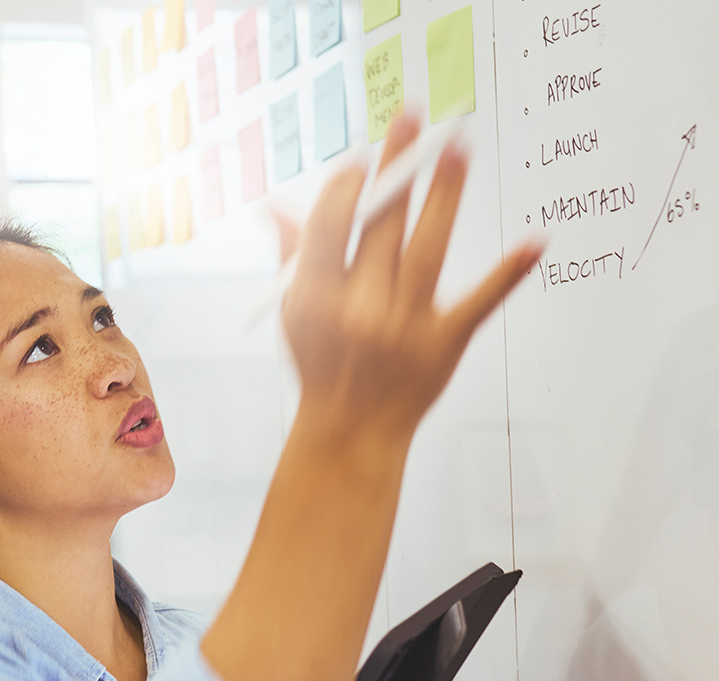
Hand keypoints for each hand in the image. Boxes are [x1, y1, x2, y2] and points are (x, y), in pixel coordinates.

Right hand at [281, 113, 543, 441]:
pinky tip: (535, 243)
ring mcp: (404, 325)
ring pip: (428, 247)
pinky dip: (507, 274)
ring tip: (457, 151)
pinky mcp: (444, 342)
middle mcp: (360, 307)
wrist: (350, 430)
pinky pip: (478, 303)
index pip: (330, 227)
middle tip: (414, 120)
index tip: (362, 156)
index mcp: (316, 297)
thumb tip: (275, 207)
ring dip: (444, 195)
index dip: (346, 186)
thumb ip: (294, 256)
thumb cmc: (321, 363)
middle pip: (381, 225)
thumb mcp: (295, 312)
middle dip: (397, 167)